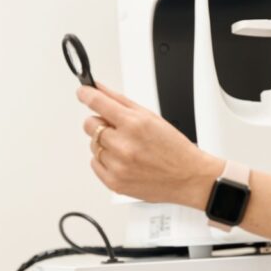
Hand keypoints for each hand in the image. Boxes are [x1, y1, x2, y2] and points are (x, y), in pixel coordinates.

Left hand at [77, 83, 222, 207]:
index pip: (98, 103)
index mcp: (134, 124)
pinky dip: (104, 160)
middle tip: (117, 129)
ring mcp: (118, 165)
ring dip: (104, 144)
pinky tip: (123, 161)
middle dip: (100, 123)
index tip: (83, 92)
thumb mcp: (150, 117)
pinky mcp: (114, 182)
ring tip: (126, 148)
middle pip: (90, 125)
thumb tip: (98, 88)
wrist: (188, 177)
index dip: (86, 94)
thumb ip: (120, 101)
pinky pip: (95, 164)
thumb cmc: (173, 148)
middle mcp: (124, 145)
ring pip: (92, 145)